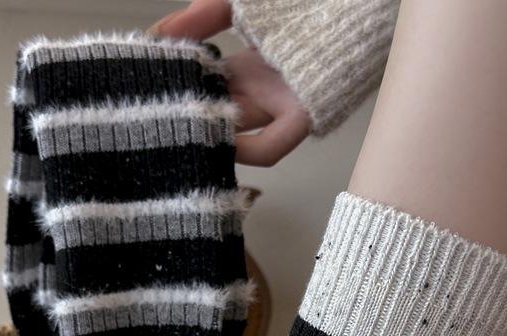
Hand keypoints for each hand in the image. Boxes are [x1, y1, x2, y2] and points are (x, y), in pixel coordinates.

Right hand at [150, 0, 310, 165]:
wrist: (358, 0)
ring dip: (212, 137)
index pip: (200, 86)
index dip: (175, 86)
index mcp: (243, 65)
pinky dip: (246, 150)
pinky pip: (269, 146)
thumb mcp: (243, 1)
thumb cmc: (304, 0)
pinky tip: (226, 143)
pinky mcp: (302, 115)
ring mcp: (277, 104)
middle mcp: (257, 90)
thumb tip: (158, 35)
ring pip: (236, 135)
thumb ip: (203, 13)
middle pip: (214, 114)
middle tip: (154, 122)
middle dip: (186, 120)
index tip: (148, 85)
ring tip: (183, 136)